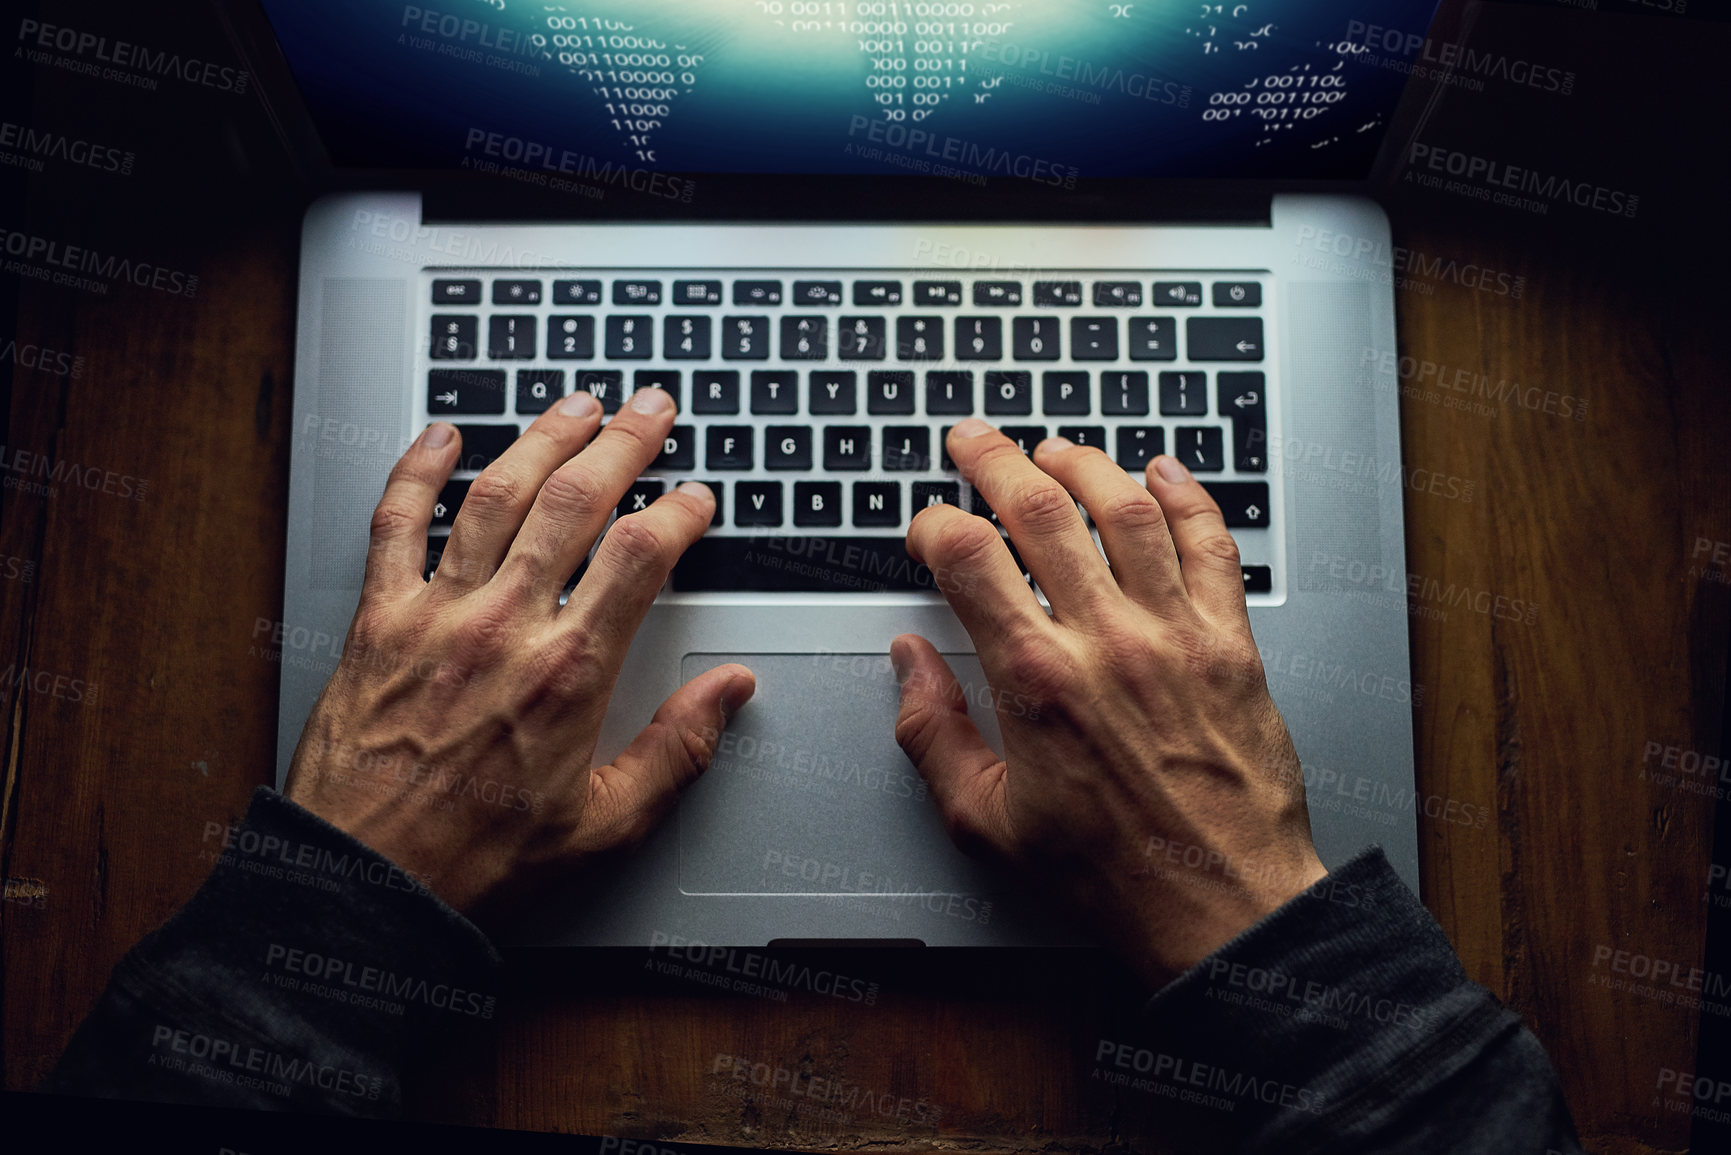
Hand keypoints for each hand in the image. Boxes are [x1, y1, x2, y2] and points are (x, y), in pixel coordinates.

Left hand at [284, 389, 753, 922]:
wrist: (366, 884)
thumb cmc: (479, 860)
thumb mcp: (607, 824)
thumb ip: (678, 749)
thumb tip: (731, 691)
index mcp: (570, 673)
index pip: (640, 557)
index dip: (678, 512)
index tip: (696, 498)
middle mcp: (505, 627)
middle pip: (574, 502)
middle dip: (623, 444)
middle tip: (650, 410)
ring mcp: (436, 615)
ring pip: (495, 495)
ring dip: (541, 438)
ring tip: (575, 404)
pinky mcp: (376, 620)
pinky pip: (394, 523)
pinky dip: (415, 471)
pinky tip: (441, 437)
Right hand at [893, 420, 1323, 985]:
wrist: (1223, 907)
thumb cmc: (1112, 875)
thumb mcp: (985, 823)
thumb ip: (933, 734)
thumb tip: (908, 664)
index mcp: (1036, 681)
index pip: (967, 558)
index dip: (932, 525)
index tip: (925, 527)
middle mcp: (1106, 640)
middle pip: (1041, 510)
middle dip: (995, 460)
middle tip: (973, 441)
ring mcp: (1175, 633)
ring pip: (1126, 508)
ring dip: (1084, 464)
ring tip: (1054, 449)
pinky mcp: (1232, 643)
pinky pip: (1211, 544)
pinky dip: (1187, 498)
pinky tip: (1162, 475)